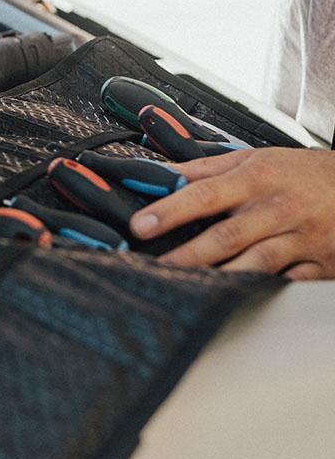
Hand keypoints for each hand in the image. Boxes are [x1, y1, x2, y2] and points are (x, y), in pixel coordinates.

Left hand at [129, 148, 334, 279]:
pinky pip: (287, 284)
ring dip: (220, 277)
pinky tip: (234, 298)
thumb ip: (204, 169)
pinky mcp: (320, 266)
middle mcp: (278, 209)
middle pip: (227, 236)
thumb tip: (158, 173)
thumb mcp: (255, 159)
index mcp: (257, 179)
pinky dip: (261, 291)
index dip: (170, 210)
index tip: (141, 226)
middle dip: (188, 254)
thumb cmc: (302, 173)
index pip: (205, 194)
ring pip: (256, 264)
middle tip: (155, 266)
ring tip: (186, 287)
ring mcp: (301, 240)